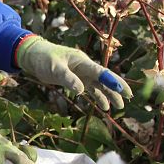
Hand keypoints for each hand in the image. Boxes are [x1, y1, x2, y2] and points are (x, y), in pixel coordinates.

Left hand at [16, 36, 132, 110]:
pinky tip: (104, 106)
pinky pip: (91, 89)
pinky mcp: (76, 79)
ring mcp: (82, 74)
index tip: (121, 89)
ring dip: (110, 94)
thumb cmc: (43, 58)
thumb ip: (67, 78)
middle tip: (130, 97)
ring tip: (120, 106)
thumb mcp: (54, 68)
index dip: (111, 80)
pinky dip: (98, 96)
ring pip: (100, 85)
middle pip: (104, 78)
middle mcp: (85, 67)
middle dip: (117, 87)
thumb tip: (81, 91)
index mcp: (82, 62)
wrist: (34, 56)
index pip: (99, 72)